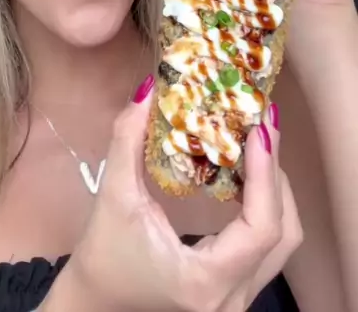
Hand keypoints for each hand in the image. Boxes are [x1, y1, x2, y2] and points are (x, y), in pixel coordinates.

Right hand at [70, 78, 301, 311]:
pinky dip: (265, 206)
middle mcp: (233, 297)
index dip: (266, 176)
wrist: (96, 301)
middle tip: (261, 126)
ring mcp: (238, 298)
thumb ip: (127, 141)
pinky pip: (268, 245)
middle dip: (275, 175)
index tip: (260, 131)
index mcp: (206, 279)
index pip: (261, 227)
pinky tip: (247, 173)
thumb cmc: (102, 255)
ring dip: (274, 190)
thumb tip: (148, 89)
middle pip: (283, 232)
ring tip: (257, 144)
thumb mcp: (113, 197)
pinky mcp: (235, 288)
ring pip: (282, 241)